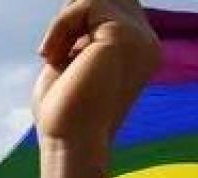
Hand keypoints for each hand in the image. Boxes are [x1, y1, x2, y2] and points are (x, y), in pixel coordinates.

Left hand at [32, 0, 160, 146]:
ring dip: (65, 21)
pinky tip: (50, 56)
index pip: (113, 7)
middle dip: (73, 17)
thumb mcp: (73, 58)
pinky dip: (60, 25)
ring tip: (53, 55)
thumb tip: (74, 0)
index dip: (80, 20)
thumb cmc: (65, 111)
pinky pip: (86, 3)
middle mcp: (147, 42)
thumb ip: (81, 29)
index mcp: (141, 50)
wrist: (70, 143)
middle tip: (55, 52)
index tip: (57, 53)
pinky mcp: (123, 35)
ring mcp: (140, 37)